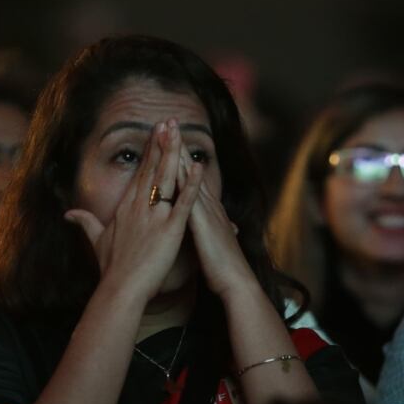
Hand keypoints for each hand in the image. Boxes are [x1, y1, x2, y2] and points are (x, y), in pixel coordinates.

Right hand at [64, 121, 201, 302]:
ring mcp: (154, 216)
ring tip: (180, 132)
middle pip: (152, 168)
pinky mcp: (170, 229)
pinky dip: (192, 184)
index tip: (156, 132)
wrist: (120, 288)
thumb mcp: (96, 240)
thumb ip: (85, 223)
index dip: (149, 151)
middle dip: (161, 143)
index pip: (140, 173)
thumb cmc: (111, 268)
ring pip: (166, 178)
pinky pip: (184, 203)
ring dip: (173, 153)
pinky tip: (199, 167)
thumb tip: (69, 214)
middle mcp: (139, 207)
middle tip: (169, 120)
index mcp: (126, 207)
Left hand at [180, 144, 254, 298]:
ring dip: (181, 154)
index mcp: (205, 210)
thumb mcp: (210, 242)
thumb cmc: (222, 266)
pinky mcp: (205, 225)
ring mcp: (208, 213)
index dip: (178, 157)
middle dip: (178, 145)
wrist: (236, 283)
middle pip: (189, 169)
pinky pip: (194, 199)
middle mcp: (208, 205)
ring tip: (172, 132)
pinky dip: (190, 181)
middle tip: (168, 121)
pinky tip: (184, 166)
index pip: (188, 177)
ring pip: (191, 177)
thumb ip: (205, 228)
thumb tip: (203, 223)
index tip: (167, 137)